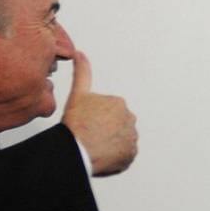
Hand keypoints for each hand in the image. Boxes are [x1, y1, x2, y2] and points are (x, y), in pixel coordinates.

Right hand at [62, 51, 137, 175]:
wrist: (78, 150)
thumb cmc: (77, 123)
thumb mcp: (77, 94)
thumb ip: (82, 73)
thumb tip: (80, 54)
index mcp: (119, 103)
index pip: (108, 112)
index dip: (95, 118)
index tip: (86, 123)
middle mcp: (130, 119)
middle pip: (115, 125)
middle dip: (104, 130)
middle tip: (89, 135)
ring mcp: (131, 137)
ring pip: (120, 140)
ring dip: (110, 143)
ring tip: (94, 146)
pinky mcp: (131, 154)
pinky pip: (124, 155)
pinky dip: (115, 156)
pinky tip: (101, 155)